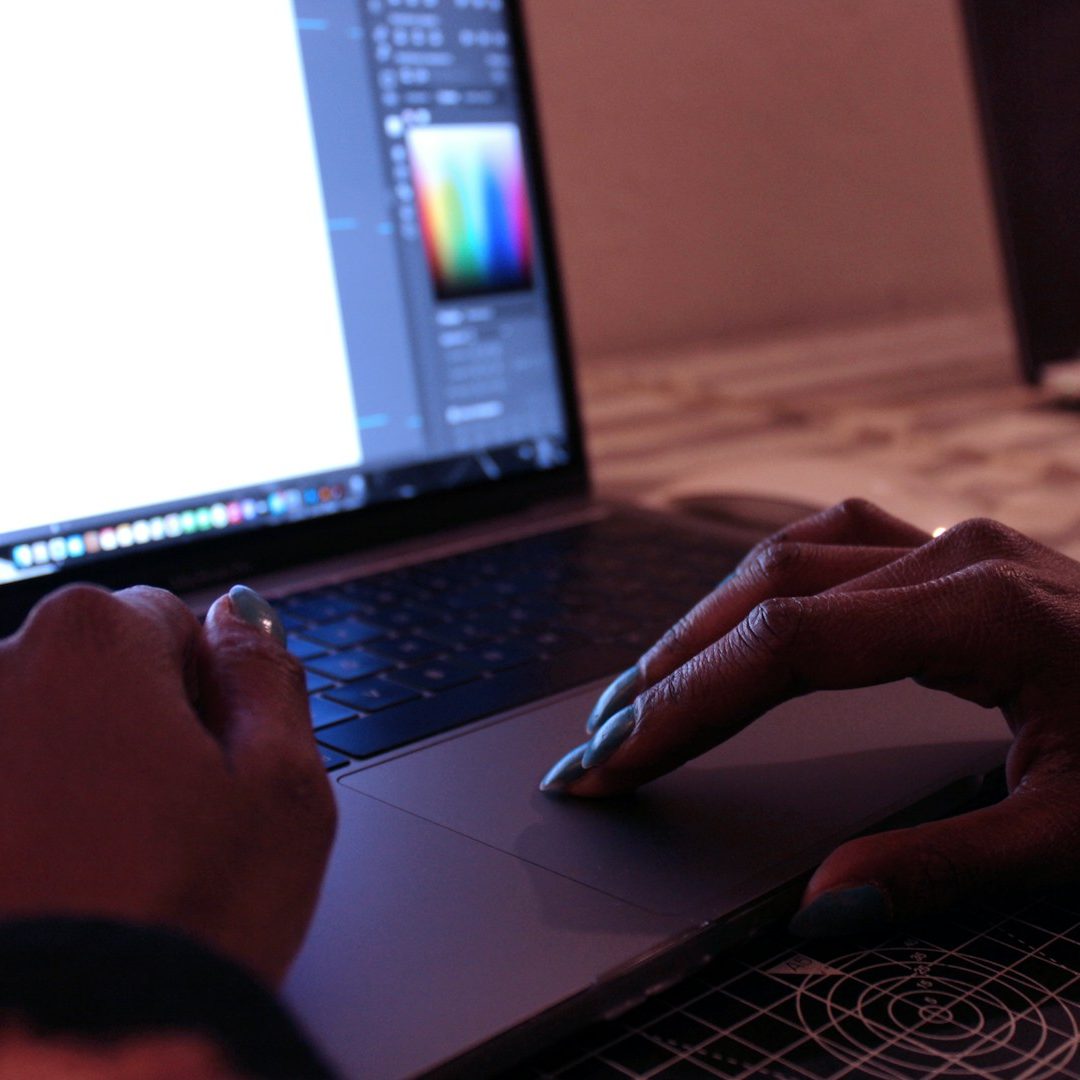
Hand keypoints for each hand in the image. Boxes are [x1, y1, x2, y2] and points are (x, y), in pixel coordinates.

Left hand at [0, 583, 334, 983]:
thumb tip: (243, 615)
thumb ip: (268, 675)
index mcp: (93, 641)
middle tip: (169, 828)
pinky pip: (6, 787)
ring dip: (76, 777)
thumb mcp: (282, 787)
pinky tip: (56, 885)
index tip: (214, 769)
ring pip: (42, 734)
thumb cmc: (184, 918)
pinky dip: (28, 818)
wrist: (66, 1061)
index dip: (210, 695)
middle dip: (138, 727)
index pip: (173, 622)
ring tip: (105, 872)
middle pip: (97, 673)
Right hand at [541, 499, 1079, 934]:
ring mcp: (953, 543)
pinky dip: (759, 586)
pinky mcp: (953, 553)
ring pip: (785, 557)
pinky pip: (827, 546)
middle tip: (598, 743)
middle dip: (668, 672)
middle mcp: (954, 556)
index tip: (616, 761)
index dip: (686, 705)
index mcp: (981, 612)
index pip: (785, 647)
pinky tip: (730, 619)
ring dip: (702, 623)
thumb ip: (943, 870)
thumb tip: (822, 907)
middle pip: (764, 593)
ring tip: (642, 689)